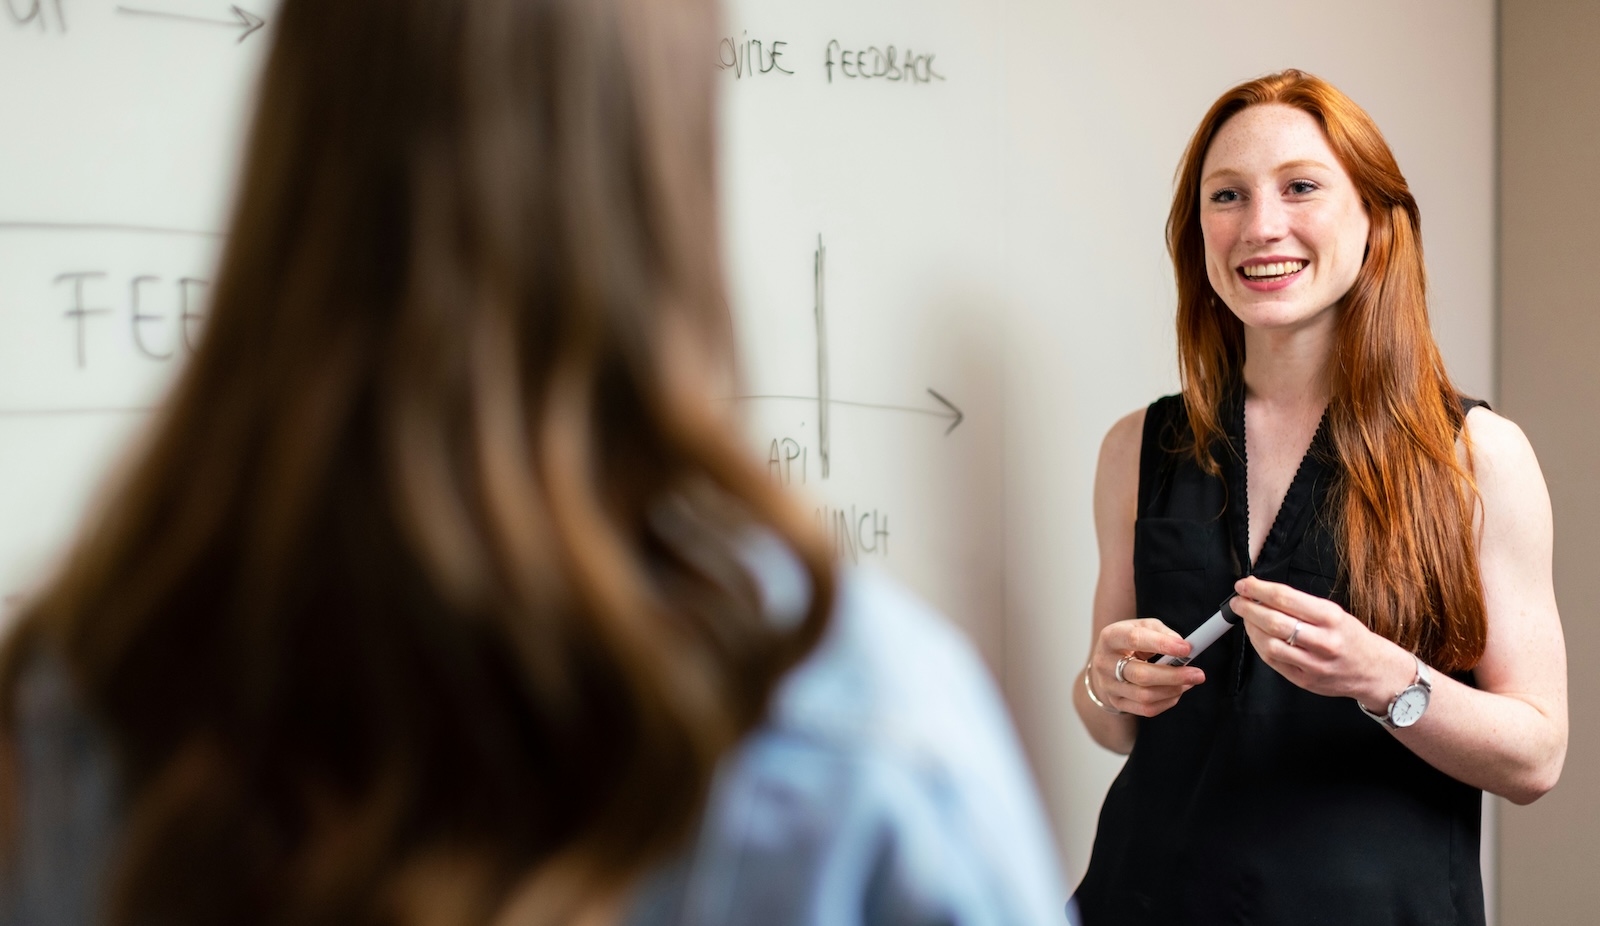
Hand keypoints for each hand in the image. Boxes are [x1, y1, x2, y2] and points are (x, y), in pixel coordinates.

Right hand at [1089, 618, 1204, 716]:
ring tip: (1190, 682)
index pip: (1134, 639)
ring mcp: (1109, 685)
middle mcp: (1104, 663)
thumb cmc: (1129, 642)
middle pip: (1141, 675)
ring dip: (1173, 690)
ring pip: (1145, 696)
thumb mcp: (1142, 627)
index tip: (1187, 649)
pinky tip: (1177, 692)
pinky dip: (1167, 702)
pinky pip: (1146, 709)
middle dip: (1174, 676)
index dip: (1162, 644)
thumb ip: (1162, 633)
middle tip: (1198, 674)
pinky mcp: (1116, 702)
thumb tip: (1182, 646)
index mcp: (1110, 637)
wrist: (1106, 663)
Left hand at [1231, 576, 1415, 706]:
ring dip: (1251, 628)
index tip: (1244, 585)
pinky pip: (1273, 662)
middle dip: (1249, 608)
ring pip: (1270, 644)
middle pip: (1274, 622)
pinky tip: (1256, 636)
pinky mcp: (1304, 681)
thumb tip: (1264, 594)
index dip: (1259, 590)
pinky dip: (1259, 646)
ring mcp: (1314, 664)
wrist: (1374, 671)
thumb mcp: (1334, 613)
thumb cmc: (1351, 637)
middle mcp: (1324, 641)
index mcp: (1331, 618)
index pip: (1286, 599)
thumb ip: (1301, 605)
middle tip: (1238, 601)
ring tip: (1246, 618)